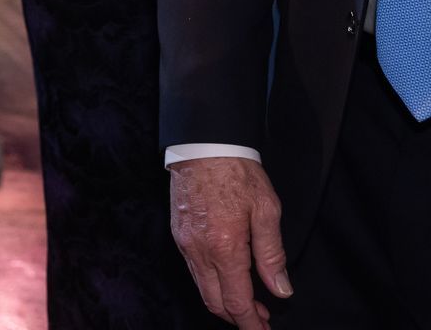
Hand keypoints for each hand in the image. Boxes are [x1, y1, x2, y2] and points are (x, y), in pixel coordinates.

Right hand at [169, 156, 290, 327]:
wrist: (203, 146)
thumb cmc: (237, 174)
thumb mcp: (267, 210)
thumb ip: (272, 254)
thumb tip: (280, 290)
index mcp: (224, 247)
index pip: (236, 300)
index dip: (251, 323)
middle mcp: (199, 250)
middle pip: (214, 302)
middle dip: (237, 318)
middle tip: (261, 320)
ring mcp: (185, 243)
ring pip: (202, 288)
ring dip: (224, 302)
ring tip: (249, 302)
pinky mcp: (178, 234)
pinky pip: (194, 271)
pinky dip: (211, 284)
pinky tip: (228, 278)